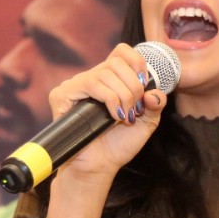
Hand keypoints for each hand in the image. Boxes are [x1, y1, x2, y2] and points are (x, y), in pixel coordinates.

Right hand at [47, 43, 167, 181]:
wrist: (100, 166)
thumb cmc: (119, 144)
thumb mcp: (147, 122)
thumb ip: (155, 104)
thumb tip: (154, 91)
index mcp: (111, 80)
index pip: (122, 51)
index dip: (136, 62)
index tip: (144, 84)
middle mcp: (92, 79)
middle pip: (117, 62)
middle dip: (133, 86)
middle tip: (135, 110)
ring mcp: (76, 85)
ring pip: (105, 72)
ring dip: (123, 96)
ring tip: (125, 117)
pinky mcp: (63, 95)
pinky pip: (92, 84)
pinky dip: (109, 99)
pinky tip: (114, 117)